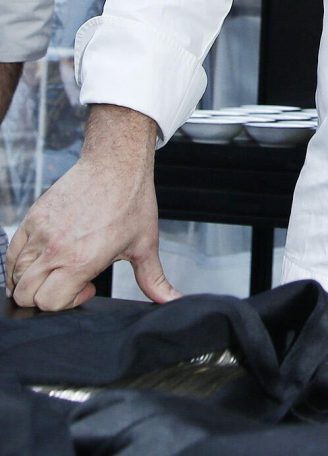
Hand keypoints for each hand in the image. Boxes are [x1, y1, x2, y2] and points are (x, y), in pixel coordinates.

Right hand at [6, 105, 181, 310]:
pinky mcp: (33, 217)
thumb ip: (154, 280)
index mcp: (81, 260)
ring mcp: (40, 232)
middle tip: (70, 282)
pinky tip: (40, 259)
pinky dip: (18, 263)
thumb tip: (172, 301)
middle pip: (26, 295)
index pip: (49, 303)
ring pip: (15, 276)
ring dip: (31, 281)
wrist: (116, 163)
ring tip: (57, 270)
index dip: (66, 304)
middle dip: (46, 298)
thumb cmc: (132, 200)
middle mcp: (55, 248)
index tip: (86, 287)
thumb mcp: (145, 244)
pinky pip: (11, 252)